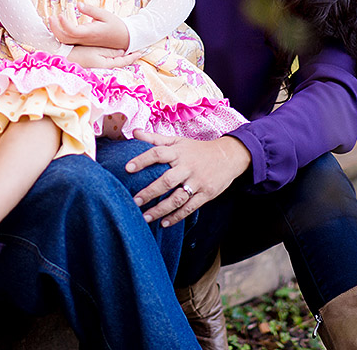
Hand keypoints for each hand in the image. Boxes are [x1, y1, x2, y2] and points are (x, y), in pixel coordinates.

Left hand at [51, 3, 129, 50]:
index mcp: (91, 32)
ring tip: (52, 19)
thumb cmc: (116, 25)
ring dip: (56, 31)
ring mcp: (83, 42)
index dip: (64, 24)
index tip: (60, 14)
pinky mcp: (83, 42)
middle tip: (51, 16)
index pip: (73, 31)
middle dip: (55, 29)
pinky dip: (61, 34)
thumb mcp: (105, 15)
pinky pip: (69, 40)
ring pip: (65, 41)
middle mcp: (85, 39)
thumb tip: (78, 4)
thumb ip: (91, 10)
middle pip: (65, 38)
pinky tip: (58, 25)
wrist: (124, 39)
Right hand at [67, 44, 139, 68]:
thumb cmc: (80, 54)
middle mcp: (104, 66)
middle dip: (128, 57)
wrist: (65, 56)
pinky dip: (113, 54)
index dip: (133, 57)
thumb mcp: (97, 52)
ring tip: (127, 50)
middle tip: (137, 51)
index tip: (141, 52)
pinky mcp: (94, 61)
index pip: (123, 61)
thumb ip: (111, 53)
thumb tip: (122, 52)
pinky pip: (107, 58)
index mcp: (107, 64)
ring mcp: (99, 64)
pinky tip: (113, 50)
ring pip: (114, 60)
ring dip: (121, 55)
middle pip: (120, 62)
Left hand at [125, 130, 251, 226]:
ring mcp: (197, 182)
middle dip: (150, 192)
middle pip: (167, 180)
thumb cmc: (197, 149)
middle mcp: (187, 167)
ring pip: (177, 198)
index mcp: (179, 152)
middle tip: (134, 201)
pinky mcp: (206, 194)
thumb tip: (134, 132)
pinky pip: (190, 208)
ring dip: (161, 209)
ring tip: (146, 217)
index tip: (127, 168)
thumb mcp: (178, 141)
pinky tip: (164, 223)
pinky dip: (177, 216)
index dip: (142, 160)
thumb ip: (155, 138)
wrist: (228, 156)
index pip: (158, 153)